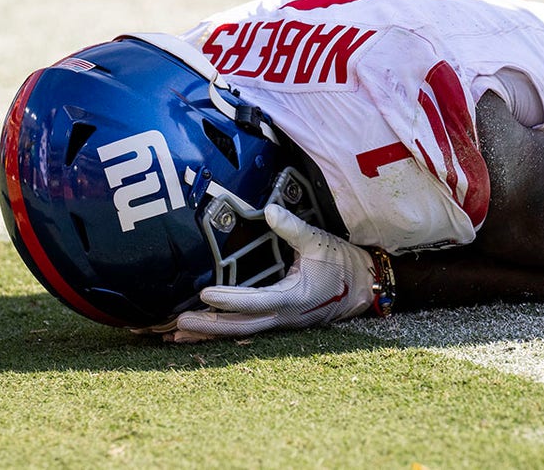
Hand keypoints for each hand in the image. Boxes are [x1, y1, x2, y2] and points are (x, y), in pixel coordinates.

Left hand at [170, 204, 375, 340]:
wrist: (365, 287)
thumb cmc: (343, 263)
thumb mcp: (320, 241)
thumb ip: (293, 227)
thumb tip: (270, 210)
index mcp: (295, 298)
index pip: (257, 301)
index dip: (230, 300)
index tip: (205, 294)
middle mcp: (286, 316)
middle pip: (242, 327)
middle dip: (210, 326)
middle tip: (178, 323)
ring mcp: (282, 322)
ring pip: (242, 333)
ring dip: (211, 333)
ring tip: (178, 334)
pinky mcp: (279, 321)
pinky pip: (247, 329)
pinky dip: (223, 332)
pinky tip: (201, 331)